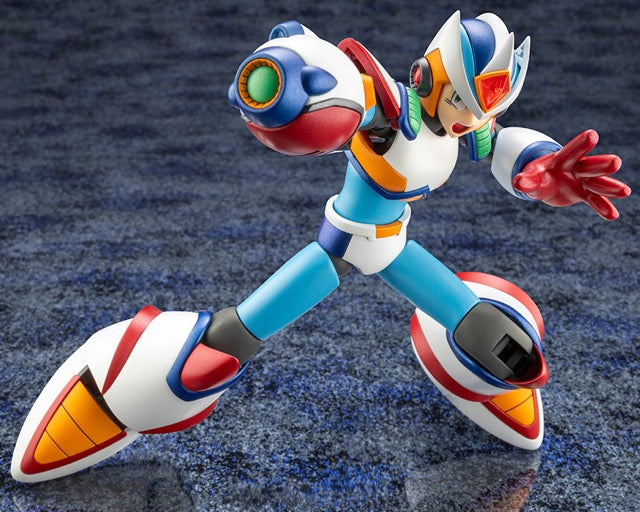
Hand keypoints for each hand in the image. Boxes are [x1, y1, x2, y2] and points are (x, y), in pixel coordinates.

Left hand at [513, 130, 630, 219]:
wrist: (545, 182)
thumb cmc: (537, 175)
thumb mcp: (529, 177)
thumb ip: (525, 180)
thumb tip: (517, 182)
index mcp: (562, 159)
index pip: (571, 151)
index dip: (580, 144)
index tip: (592, 134)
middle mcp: (576, 168)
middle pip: (590, 165)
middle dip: (601, 164)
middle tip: (616, 162)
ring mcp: (583, 181)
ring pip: (598, 183)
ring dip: (610, 187)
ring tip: (625, 191)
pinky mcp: (584, 194)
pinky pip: (595, 201)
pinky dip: (602, 207)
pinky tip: (613, 216)